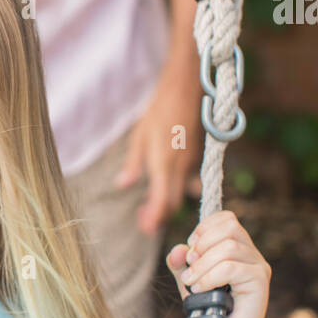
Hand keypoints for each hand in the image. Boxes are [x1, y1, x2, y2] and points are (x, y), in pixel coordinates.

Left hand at [113, 78, 202, 235]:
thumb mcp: (139, 136)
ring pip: (181, 193)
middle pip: (173, 203)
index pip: (162, 201)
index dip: (154, 218)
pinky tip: (165, 188)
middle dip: (159, 216)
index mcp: (164, 163)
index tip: (144, 228)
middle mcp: (180, 167)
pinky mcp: (196, 156)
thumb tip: (122, 185)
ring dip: (167, 204)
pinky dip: (176, 190)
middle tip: (144, 223)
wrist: (186, 90)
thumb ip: (133, 164)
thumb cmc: (159, 110)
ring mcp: (191, 163)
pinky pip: (188, 180)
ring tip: (150, 208)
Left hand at [164, 210, 268, 317]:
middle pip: (229, 228)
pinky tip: (199, 289)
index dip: (205, 228)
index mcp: (238, 247)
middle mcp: (252, 254)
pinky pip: (231, 267)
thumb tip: (178, 250)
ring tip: (191, 282)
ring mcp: (259, 266)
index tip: (191, 248)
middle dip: (203, 243)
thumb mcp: (189, 280)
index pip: (227, 219)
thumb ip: (181, 263)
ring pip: (228, 247)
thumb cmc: (207, 309)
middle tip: (190, 266)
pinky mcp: (260, 281)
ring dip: (202, 264)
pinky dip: (209, 276)